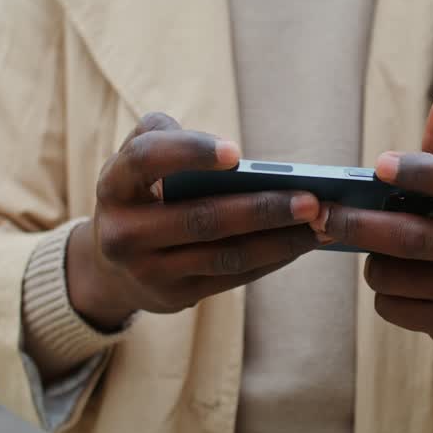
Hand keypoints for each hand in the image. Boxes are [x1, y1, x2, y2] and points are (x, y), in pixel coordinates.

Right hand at [68, 112, 321, 329]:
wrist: (111, 266)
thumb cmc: (140, 193)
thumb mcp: (135, 160)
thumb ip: (165, 135)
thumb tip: (229, 154)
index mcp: (114, 184)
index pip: (146, 160)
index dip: (190, 153)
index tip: (237, 152)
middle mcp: (123, 232)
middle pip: (201, 218)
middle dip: (262, 209)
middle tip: (311, 199)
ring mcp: (149, 270)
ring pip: (225, 255)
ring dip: (280, 240)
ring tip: (321, 223)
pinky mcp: (175, 297)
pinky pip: (232, 277)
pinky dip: (272, 259)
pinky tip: (303, 243)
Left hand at [315, 94, 432, 355]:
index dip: (419, 172)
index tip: (378, 166)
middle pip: (408, 236)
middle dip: (357, 225)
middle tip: (322, 215)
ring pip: (390, 274)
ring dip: (370, 263)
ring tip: (377, 254)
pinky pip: (391, 306)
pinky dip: (381, 294)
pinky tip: (397, 286)